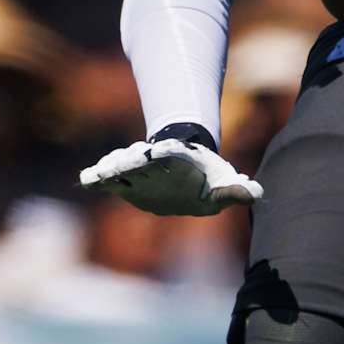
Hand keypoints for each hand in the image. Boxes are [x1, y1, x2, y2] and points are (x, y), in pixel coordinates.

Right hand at [79, 134, 262, 217]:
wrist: (184, 172)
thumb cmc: (206, 179)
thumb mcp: (222, 186)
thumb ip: (235, 191)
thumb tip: (257, 193)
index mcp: (179, 160)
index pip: (171, 154)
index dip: (165, 152)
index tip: (159, 150)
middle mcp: (155, 162)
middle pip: (140, 159)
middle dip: (130, 161)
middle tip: (118, 164)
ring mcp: (138, 171)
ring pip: (121, 166)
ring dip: (111, 168)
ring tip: (99, 173)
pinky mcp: (125, 183)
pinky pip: (109, 180)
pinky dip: (98, 179)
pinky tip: (86, 181)